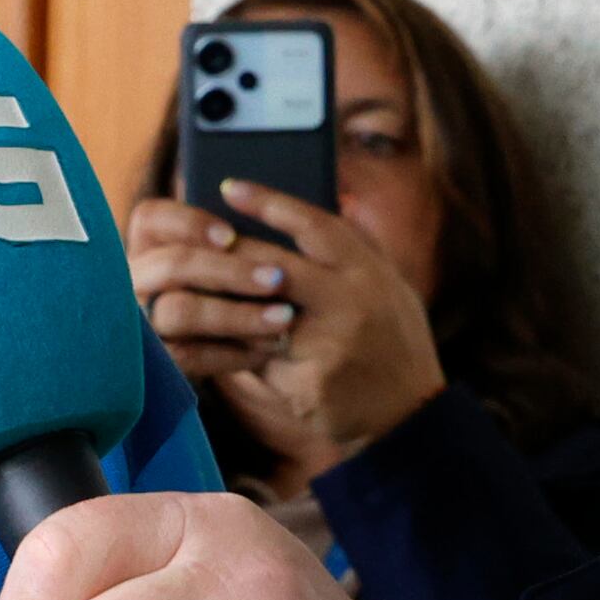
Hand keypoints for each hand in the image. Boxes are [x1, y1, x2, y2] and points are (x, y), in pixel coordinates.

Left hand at [124, 185, 447, 484]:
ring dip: (220, 304)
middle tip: (194, 242)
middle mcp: (350, 301)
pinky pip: (256, 360)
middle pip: (270, 265)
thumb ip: (353, 253)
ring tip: (190, 291)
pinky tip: (207, 341)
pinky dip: (232, 350)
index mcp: (368, 271)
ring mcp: (328, 344)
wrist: (410, 413)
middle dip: (227, 254)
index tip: (229, 186)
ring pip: (253, 314)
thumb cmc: (393, 342)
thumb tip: (324, 204)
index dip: (269, 203)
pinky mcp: (307, 383)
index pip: (313, 224)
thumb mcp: (388, 287)